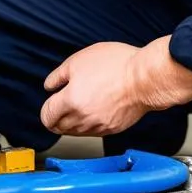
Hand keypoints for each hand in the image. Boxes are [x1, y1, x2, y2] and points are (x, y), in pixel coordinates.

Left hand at [39, 36, 191, 137]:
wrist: (144, 78)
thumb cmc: (116, 65)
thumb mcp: (79, 60)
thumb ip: (58, 76)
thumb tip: (50, 86)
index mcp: (70, 101)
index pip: (46, 117)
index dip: (46, 109)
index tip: (51, 103)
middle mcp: (82, 119)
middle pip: (58, 128)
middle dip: (57, 117)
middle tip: (62, 105)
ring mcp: (97, 126)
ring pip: (75, 132)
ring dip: (72, 122)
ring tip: (80, 104)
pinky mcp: (112, 129)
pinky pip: (92, 132)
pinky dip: (89, 124)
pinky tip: (95, 108)